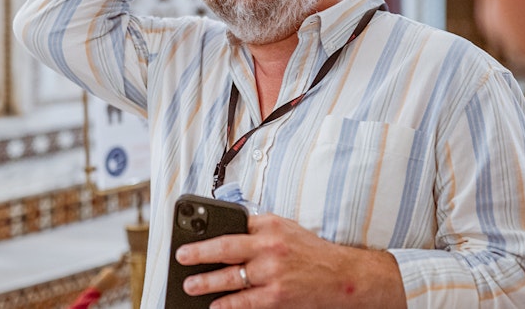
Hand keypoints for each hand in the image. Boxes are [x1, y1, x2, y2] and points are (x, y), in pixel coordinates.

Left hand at [175, 212, 406, 308]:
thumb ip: (258, 229)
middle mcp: (269, 245)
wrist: (343, 276)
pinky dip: (227, 305)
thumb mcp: (286, 229)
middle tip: (181, 256)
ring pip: (230, 277)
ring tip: (191, 285)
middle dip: (199, 253)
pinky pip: (244, 301)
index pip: (232, 225)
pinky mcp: (277, 295)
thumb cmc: (312, 252)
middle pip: (225, 247)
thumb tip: (228, 233)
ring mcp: (272, 271)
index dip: (207, 232)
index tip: (189, 236)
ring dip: (206, 282)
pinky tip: (215, 306)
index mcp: (269, 224)